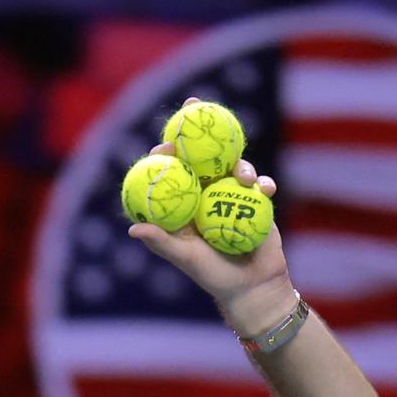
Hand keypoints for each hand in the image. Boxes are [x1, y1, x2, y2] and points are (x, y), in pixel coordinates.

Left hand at [127, 97, 293, 335]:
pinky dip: (263, 183)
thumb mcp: (185, 259)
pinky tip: (263, 188)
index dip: (167, 154)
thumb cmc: (214, 276)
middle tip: (198, 108)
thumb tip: (133, 229)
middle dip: (201, 131)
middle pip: (204, 158)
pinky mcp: (258, 201)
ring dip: (239, 164)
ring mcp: (234, 196)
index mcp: (186, 205)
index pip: (174, 173)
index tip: (166, 144)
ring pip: (235, 167)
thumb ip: (162, 242)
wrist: (253, 287)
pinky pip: (261, 185)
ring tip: (242, 176)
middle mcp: (208, 196)